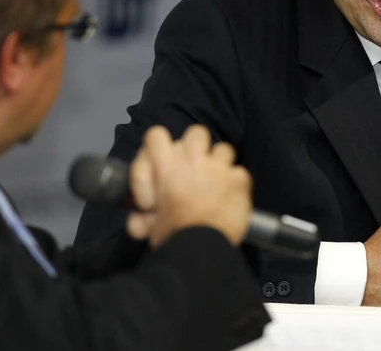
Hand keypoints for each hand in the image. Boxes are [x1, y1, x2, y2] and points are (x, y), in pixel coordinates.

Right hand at [125, 125, 252, 247]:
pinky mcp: (240, 179)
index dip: (155, 151)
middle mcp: (193, 159)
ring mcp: (219, 167)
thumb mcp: (149, 229)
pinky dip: (236, 183)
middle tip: (191, 169)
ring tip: (214, 183)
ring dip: (218, 163)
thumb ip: (141, 220)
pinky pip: (240, 172)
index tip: (158, 175)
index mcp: (166, 166)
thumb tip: (140, 221)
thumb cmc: (173, 237)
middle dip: (194, 147)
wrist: (202, 248)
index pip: (156, 135)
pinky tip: (230, 197)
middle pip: (196, 132)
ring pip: (223, 148)